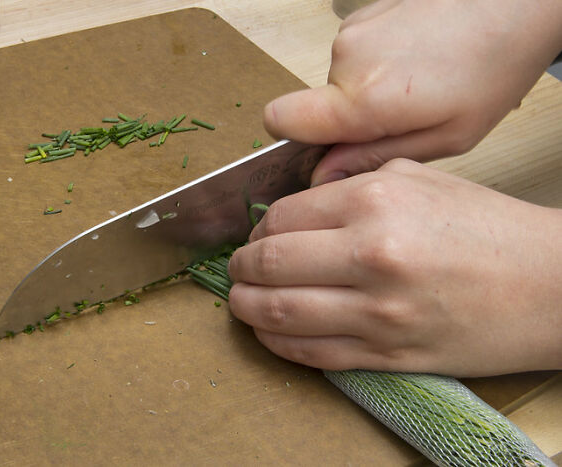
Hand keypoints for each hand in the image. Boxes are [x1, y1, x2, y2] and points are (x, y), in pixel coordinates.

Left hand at [227, 160, 561, 376]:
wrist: (551, 286)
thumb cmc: (489, 228)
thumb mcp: (422, 179)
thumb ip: (355, 181)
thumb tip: (302, 200)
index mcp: (375, 201)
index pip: (283, 215)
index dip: (258, 227)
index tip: (256, 234)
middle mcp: (370, 253)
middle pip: (270, 261)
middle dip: (242, 267)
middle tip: (238, 268)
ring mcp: (377, 310)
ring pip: (280, 312)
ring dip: (245, 308)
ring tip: (240, 301)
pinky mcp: (387, 353)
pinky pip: (312, 353)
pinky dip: (276, 343)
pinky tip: (267, 332)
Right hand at [263, 0, 561, 184]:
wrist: (515, 3)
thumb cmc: (492, 69)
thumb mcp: (444, 139)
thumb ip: (373, 159)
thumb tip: (323, 176)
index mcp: (363, 97)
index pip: (280, 121)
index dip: (291, 142)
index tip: (323, 152)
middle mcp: (346, 60)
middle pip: (314, 108)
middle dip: (348, 122)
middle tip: (400, 123)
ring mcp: (352, 33)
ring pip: (337, 83)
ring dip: (366, 94)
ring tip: (416, 89)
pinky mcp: (361, 17)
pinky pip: (352, 58)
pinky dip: (376, 68)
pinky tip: (415, 65)